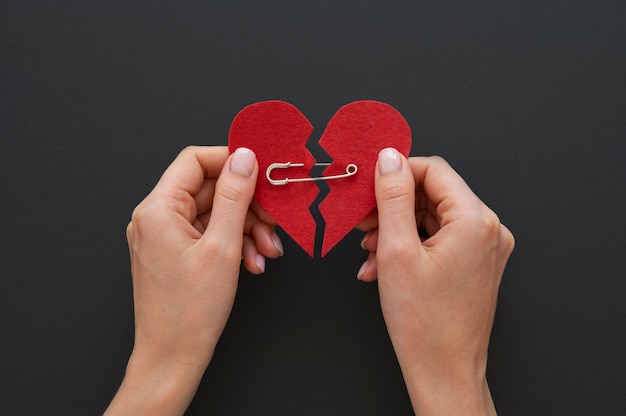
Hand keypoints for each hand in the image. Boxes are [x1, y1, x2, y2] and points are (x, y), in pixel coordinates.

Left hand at [106, 146, 281, 414]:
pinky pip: (210, 234)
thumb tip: (244, 157)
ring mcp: (166, 237)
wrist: (172, 359)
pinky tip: (253, 263)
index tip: (262, 172)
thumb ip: (235, 196)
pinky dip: (235, 244)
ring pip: (215, 214)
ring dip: (246, 228)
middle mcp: (156, 218)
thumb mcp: (222, 247)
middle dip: (247, 206)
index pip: (195, 160)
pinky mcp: (176, 253)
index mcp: (157, 209)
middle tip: (273, 222)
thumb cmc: (190, 312)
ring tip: (266, 252)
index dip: (231, 161)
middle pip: (210, 189)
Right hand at [357, 149, 513, 414]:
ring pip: (432, 218)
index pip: (433, 170)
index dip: (396, 173)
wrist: (444, 372)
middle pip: (433, 194)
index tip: (369, 185)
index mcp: (475, 220)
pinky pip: (439, 239)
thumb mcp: (397, 251)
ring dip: (396, 229)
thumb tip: (389, 158)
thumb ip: (392, 197)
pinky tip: (382, 265)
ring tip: (370, 252)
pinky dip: (410, 246)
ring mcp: (485, 248)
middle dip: (392, 207)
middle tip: (363, 224)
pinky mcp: (476, 264)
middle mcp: (488, 230)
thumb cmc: (424, 324)